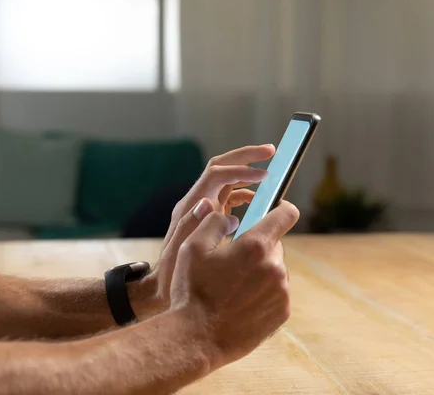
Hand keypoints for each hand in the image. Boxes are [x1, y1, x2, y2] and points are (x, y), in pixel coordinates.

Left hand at [143, 145, 275, 311]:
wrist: (162, 284)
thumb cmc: (172, 272)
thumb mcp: (181, 251)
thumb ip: (192, 225)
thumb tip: (208, 202)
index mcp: (191, 206)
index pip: (217, 174)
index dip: (241, 170)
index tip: (265, 174)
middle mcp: (197, 201)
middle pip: (221, 166)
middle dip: (245, 156)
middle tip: (271, 150)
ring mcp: (203, 208)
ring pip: (227, 179)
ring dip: (247, 171)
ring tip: (270, 173)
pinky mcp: (210, 217)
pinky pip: (230, 196)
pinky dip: (246, 193)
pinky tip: (259, 201)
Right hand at [170, 199, 299, 368]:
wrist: (196, 338)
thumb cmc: (191, 290)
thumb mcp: (191, 247)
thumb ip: (214, 222)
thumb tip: (231, 216)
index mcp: (256, 246)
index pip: (286, 214)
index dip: (281, 207)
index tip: (274, 209)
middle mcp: (275, 267)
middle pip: (274, 245)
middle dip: (257, 247)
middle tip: (232, 261)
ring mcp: (281, 291)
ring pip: (274, 270)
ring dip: (260, 271)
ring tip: (232, 287)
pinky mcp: (282, 312)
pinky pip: (277, 292)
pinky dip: (263, 293)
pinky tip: (239, 302)